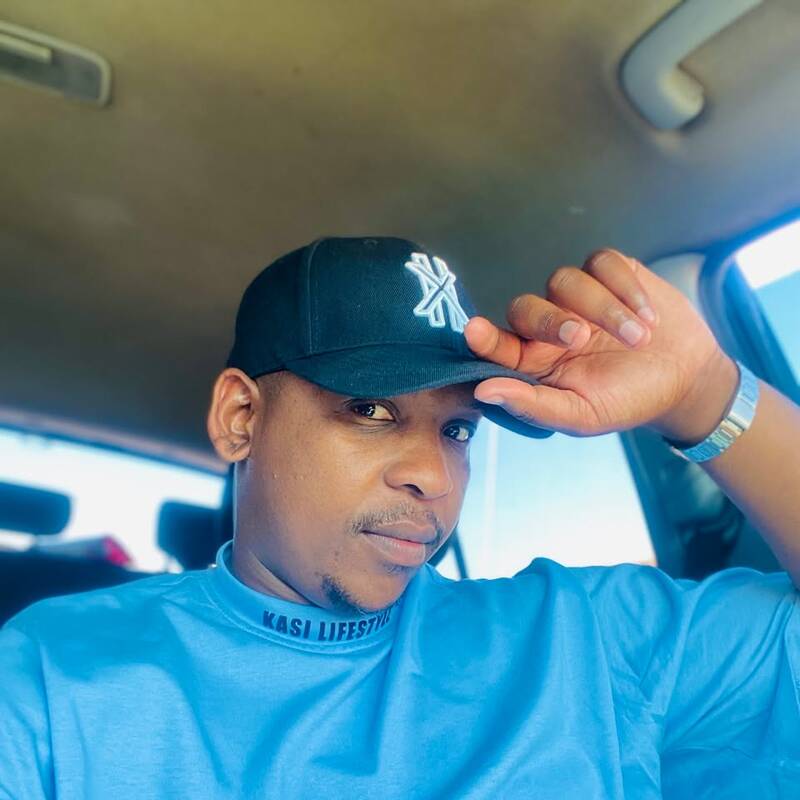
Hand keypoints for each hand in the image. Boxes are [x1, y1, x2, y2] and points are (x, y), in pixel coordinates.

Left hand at [465, 249, 737, 440]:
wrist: (686, 380)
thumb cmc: (627, 401)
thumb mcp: (582, 415)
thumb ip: (534, 406)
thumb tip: (484, 393)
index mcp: (534, 361)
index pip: (496, 344)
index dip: (483, 337)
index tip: (474, 331)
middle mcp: (548, 325)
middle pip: (526, 306)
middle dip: (550, 320)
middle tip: (580, 338)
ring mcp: (578, 296)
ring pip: (566, 279)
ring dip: (603, 308)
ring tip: (640, 338)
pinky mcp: (611, 273)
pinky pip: (604, 262)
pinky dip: (626, 287)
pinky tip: (649, 316)